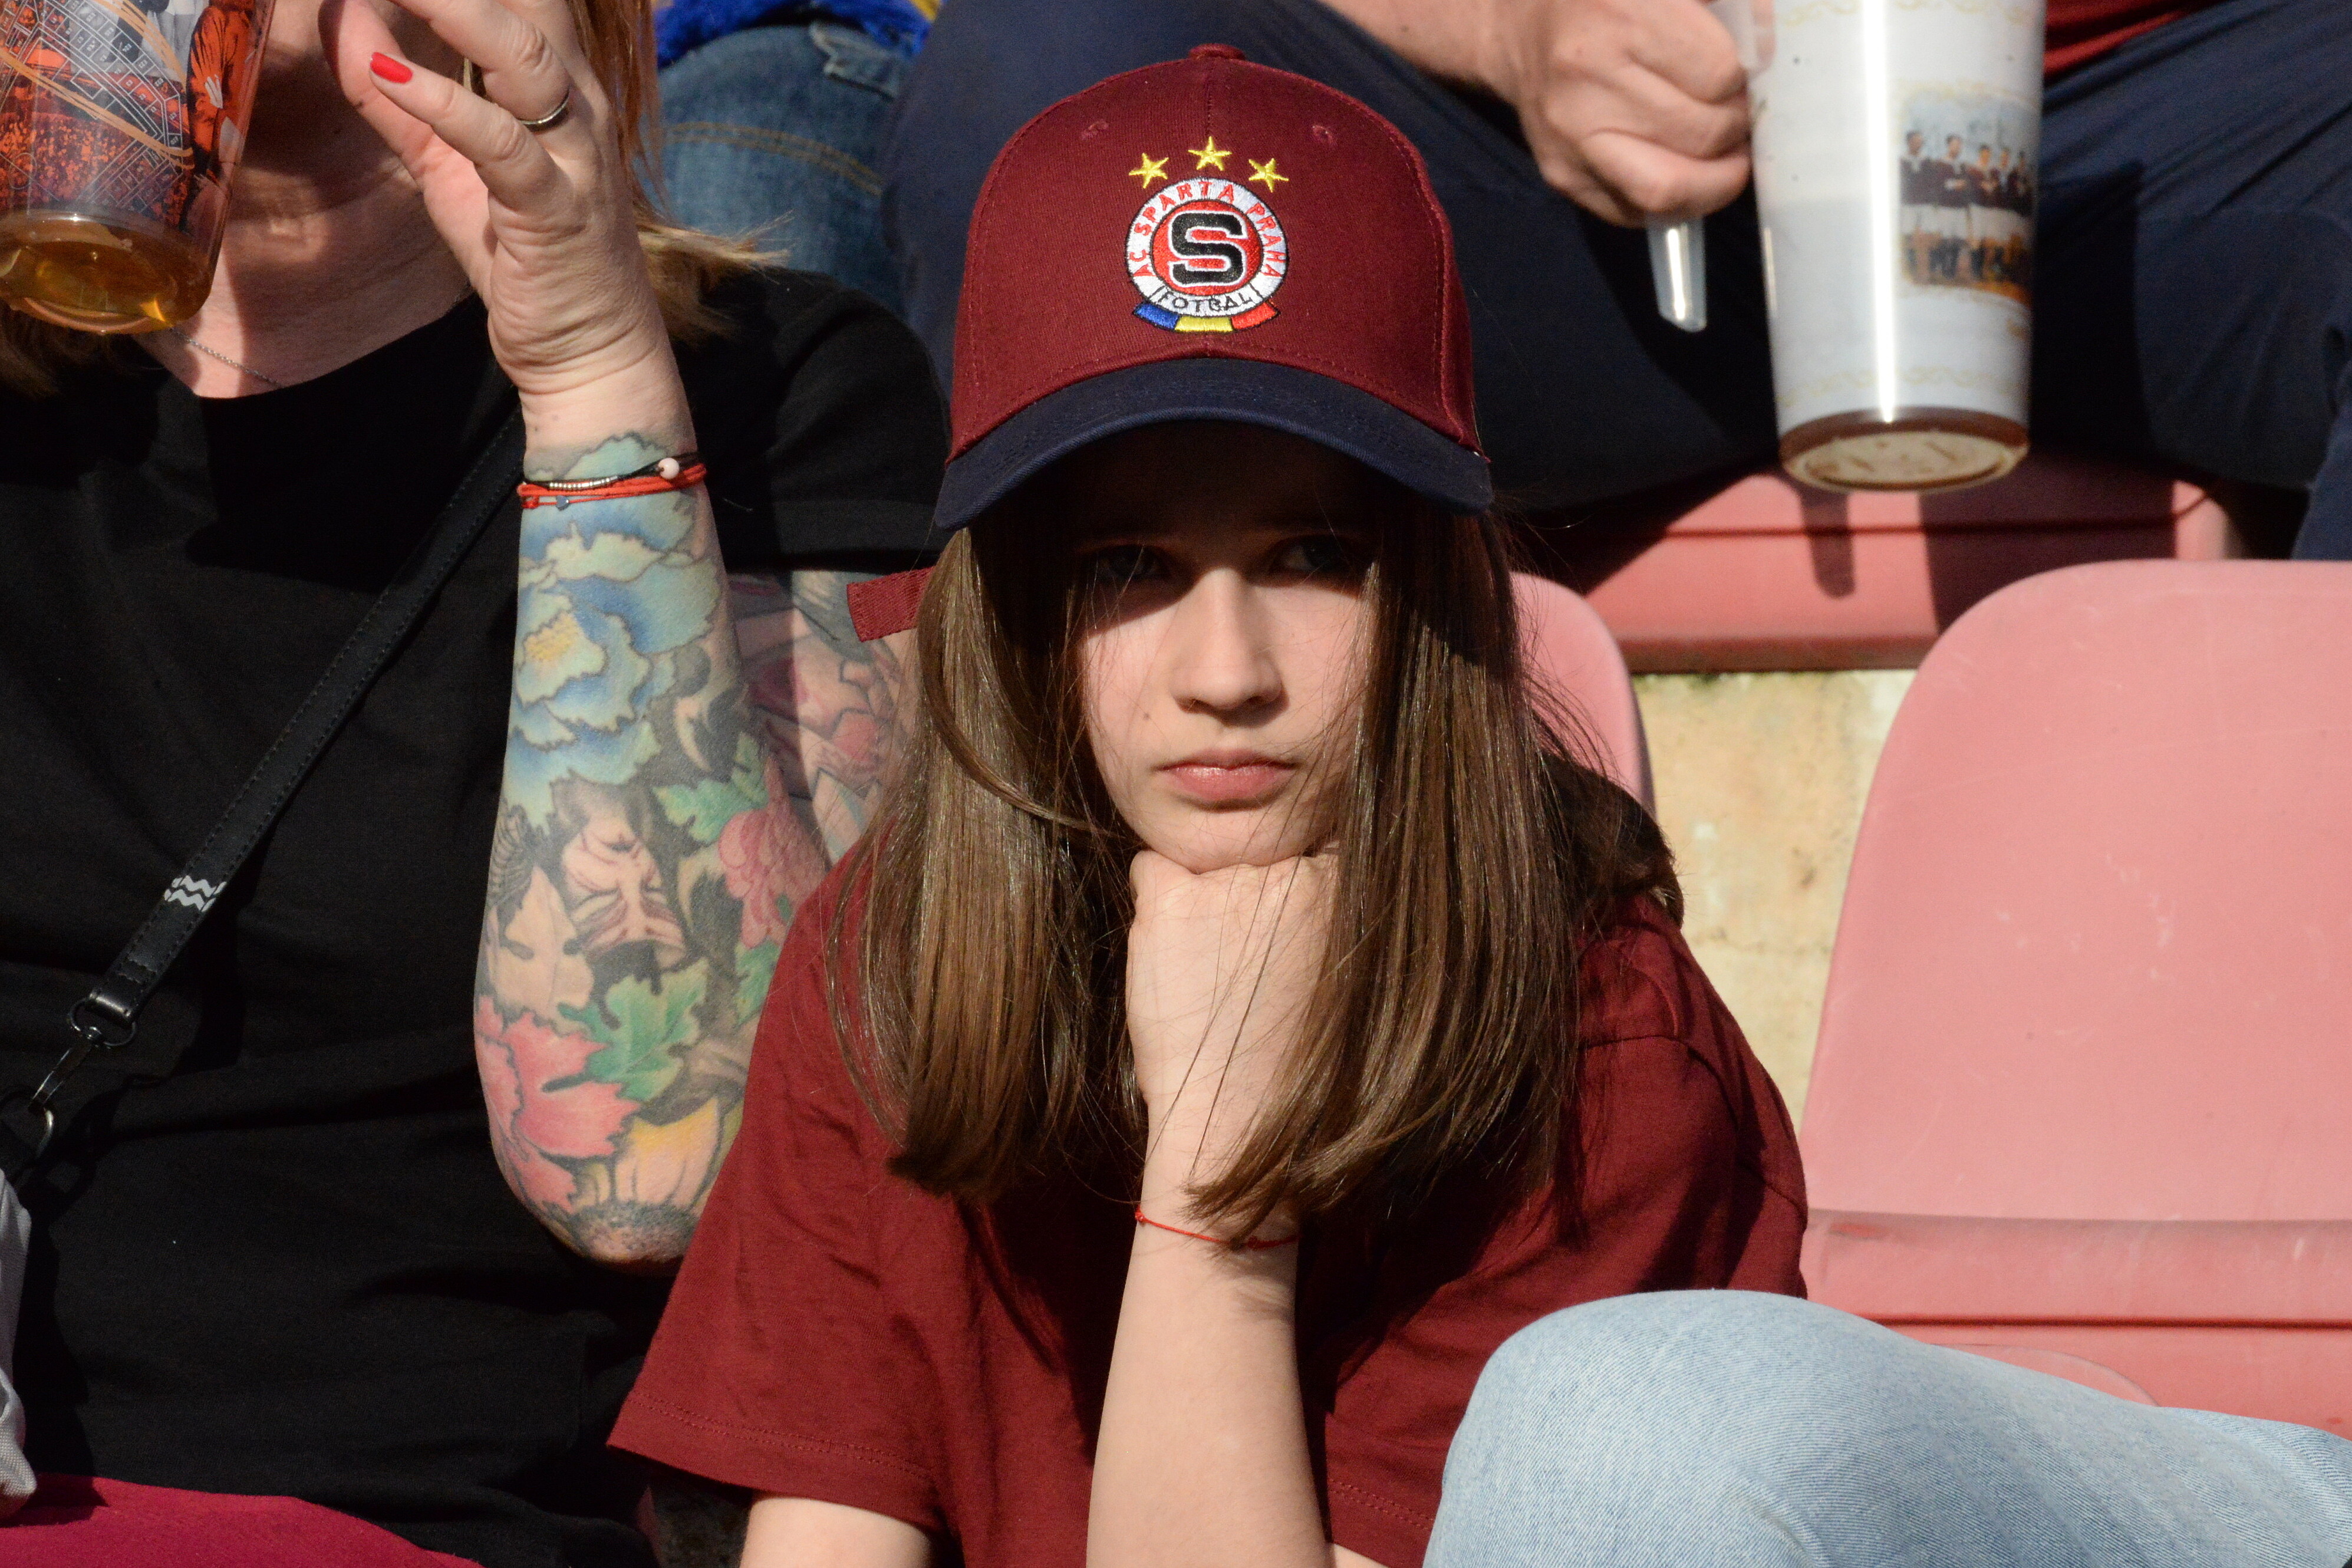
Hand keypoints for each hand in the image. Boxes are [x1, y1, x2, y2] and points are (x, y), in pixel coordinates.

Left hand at [319, 0, 673, 410]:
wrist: (590, 354)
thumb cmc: (527, 256)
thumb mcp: (448, 167)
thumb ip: (398, 98)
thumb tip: (343, 18)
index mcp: (563, 86)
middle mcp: (579, 108)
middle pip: (531, 4)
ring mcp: (574, 158)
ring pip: (524, 56)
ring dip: (452, 7)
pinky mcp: (554, 211)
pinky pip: (499, 143)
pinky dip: (440, 101)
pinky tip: (385, 72)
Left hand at [1125, 852, 1332, 1189]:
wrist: (1241, 1125)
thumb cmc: (1296, 1056)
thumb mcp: (1343, 963)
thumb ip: (1326, 902)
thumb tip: (1297, 844)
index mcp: (1354, 885)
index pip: (1313, 834)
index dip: (1291, 874)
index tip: (1284, 927)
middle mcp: (1299, 869)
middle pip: (1255, 844)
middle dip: (1246, 884)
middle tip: (1247, 959)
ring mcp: (1233, 881)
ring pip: (1204, 855)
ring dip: (1202, 897)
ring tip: (1215, 970)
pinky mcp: (1173, 901)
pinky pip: (1151, 866)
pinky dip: (1156, 903)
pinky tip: (1175, 959)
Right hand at [1485, 0, 1752, 223]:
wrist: (1522, 31)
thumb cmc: (1607, 2)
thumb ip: (1730, 7)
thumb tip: (1773, 49)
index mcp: (1623, 15)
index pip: (1720, 75)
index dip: (1746, 80)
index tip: (1747, 75)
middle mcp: (1587, 78)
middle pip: (1702, 133)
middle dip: (1735, 130)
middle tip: (1737, 113)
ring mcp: (1570, 135)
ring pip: (1670, 189)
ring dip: (1713, 178)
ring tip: (1722, 152)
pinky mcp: (1562, 175)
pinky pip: (1637, 213)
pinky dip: (1674, 201)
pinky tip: (1683, 170)